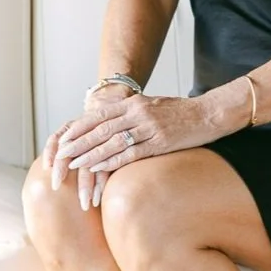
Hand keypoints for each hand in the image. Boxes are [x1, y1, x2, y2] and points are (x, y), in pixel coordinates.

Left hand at [50, 90, 227, 208]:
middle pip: (100, 129)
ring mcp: (148, 127)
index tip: (63, 139)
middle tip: (61, 154)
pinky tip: (99, 168)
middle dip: (78, 143)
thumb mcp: (152, 105)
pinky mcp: (159, 142)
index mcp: (133, 103)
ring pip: (111, 142)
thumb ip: (131, 112)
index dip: (79, 128)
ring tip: (73, 164)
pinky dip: (111, 161)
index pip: (98, 116)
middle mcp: (137, 113)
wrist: (209, 113)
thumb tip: (111, 121)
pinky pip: (130, 153)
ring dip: (90, 154)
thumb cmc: (180, 112)